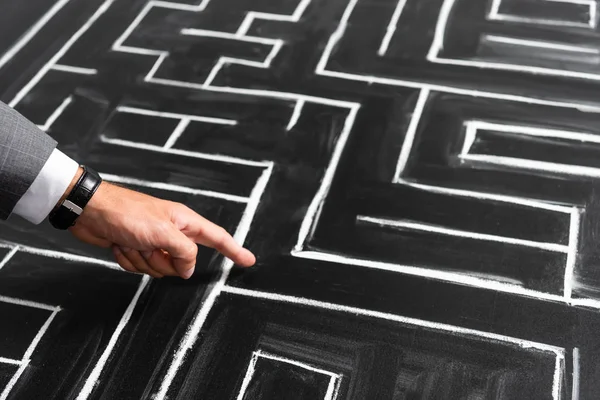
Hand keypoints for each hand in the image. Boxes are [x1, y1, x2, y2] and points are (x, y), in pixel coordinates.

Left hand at [67, 178, 254, 278]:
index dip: (234, 250)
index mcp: (184, 222)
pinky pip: (141, 268)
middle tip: (149, 246)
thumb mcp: (163, 233)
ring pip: (160, 269)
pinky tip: (120, 245)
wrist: (91, 212)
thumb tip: (189, 269)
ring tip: (131, 242)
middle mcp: (172, 232)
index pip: (217, 238)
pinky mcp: (137, 250)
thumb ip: (184, 253)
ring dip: (142, 260)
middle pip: (183, 262)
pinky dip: (129, 261)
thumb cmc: (127, 213)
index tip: (249, 261)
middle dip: (163, 261)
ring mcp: (154, 242)